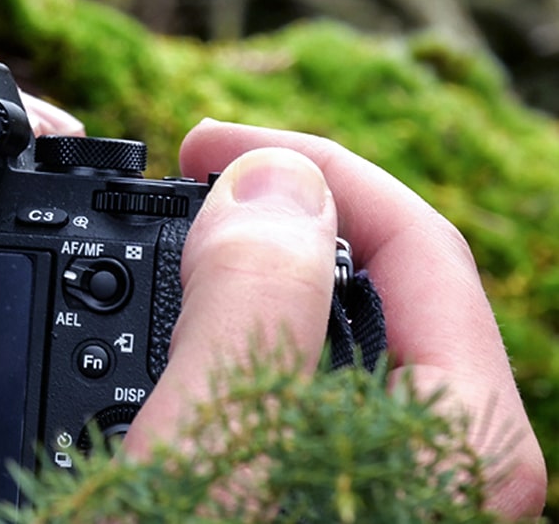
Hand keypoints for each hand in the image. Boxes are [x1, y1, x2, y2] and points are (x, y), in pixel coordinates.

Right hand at [123, 119, 545, 518]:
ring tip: (173, 248)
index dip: (305, 165)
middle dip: (280, 210)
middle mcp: (450, 454)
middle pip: (386, 278)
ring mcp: (400, 471)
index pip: (416, 242)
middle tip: (185, 184)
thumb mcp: (215, 436)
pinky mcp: (344, 485)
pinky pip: (309, 378)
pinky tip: (186, 334)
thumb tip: (275, 179)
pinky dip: (246, 332)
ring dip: (256, 270)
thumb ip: (255, 301)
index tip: (200, 147)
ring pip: (342, 328)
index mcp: (459, 435)